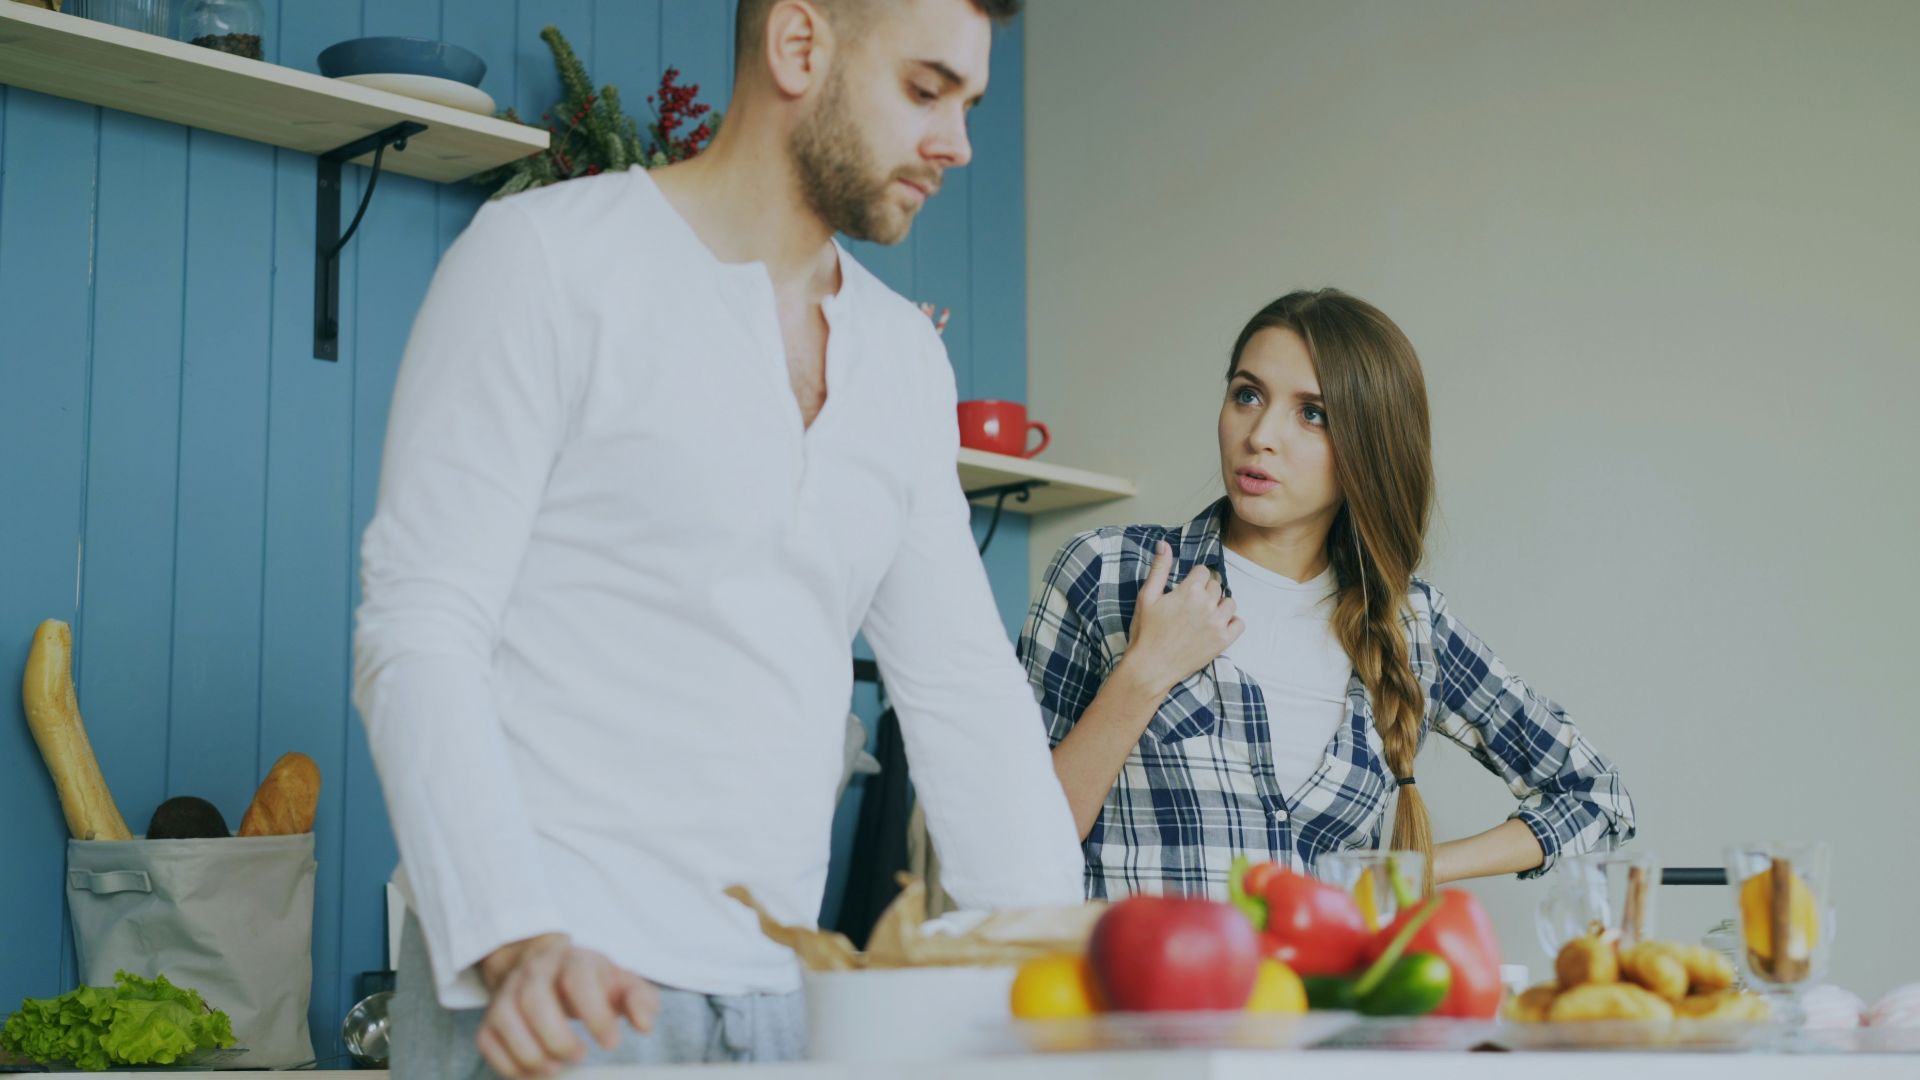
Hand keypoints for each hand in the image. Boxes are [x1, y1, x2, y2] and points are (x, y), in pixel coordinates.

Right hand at [475, 933, 659, 1077]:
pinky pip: (487, 1042)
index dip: (595, 1013)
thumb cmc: (589, 981)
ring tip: (556, 1068)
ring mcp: (507, 993)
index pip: (578, 979)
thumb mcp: (620, 982)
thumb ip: (640, 1000)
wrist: (542, 966)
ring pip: (505, 1019)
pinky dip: (509, 1065)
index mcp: (571, 960)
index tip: (611, 1044)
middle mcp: (534, 972)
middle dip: (557, 1036)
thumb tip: (644, 1024)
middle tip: (580, 1056)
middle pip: (534, 999)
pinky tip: (536, 1072)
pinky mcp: (489, 1018)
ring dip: (530, 1052)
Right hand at [1116, 540, 1243, 696]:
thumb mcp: (1147, 596)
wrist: (1150, 667)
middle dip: (1205, 592)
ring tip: (1202, 616)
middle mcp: (1207, 604)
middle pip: (1216, 586)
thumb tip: (1164, 543)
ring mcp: (1217, 624)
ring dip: (1219, 605)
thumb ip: (1159, 568)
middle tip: (1189, 607)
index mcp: (1189, 591)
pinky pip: (1239, 623)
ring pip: (1229, 602)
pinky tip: (1216, 626)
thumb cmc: (1146, 632)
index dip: (1193, 579)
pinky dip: (1231, 622)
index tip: (1185, 590)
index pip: (1203, 571)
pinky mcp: (1223, 641)